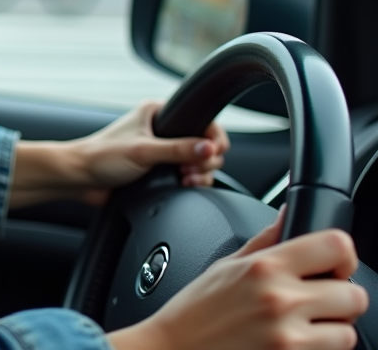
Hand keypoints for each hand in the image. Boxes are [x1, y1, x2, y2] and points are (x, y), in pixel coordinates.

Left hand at [8, 99, 228, 208]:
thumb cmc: (102, 157)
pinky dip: (192, 181)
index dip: (213, 137)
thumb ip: (178, 150)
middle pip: (204, 143)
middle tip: (193, 170)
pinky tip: (185, 185)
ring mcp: (162, 150)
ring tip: (187, 179)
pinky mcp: (159, 169)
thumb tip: (209, 148)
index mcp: (157, 112)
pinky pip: (187, 174)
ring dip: (200, 172)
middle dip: (206, 159)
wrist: (80, 179)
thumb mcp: (143, 151)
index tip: (214, 152)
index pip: (201, 119)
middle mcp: (162, 129)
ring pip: (198, 161)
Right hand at [109, 209, 367, 349]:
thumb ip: (265, 240)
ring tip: (304, 327)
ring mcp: (287, 336)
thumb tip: (286, 213)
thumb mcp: (225, 265)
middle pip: (354, 295)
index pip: (337, 246)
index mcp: (265, 266)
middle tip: (319, 302)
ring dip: (331, 331)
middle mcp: (280, 298)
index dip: (343, 256)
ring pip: (347, 333)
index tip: (334, 265)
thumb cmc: (194, 311)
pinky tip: (292, 342)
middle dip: (340, 299)